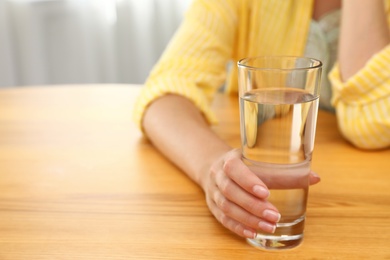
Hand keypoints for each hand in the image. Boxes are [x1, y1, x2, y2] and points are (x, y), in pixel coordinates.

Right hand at [201, 148, 320, 238]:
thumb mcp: (259, 161)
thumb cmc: (244, 164)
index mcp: (229, 160)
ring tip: (269, 226)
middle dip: (253, 205)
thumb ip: (284, 171)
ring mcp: (213, 192)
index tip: (266, 192)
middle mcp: (218, 176)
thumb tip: (315, 177)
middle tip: (274, 215)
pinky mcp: (213, 206)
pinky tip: (253, 233)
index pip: (234, 169)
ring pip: (226, 207)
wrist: (217, 168)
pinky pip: (223, 219)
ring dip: (248, 219)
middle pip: (230, 191)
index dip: (248, 181)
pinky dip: (238, 227)